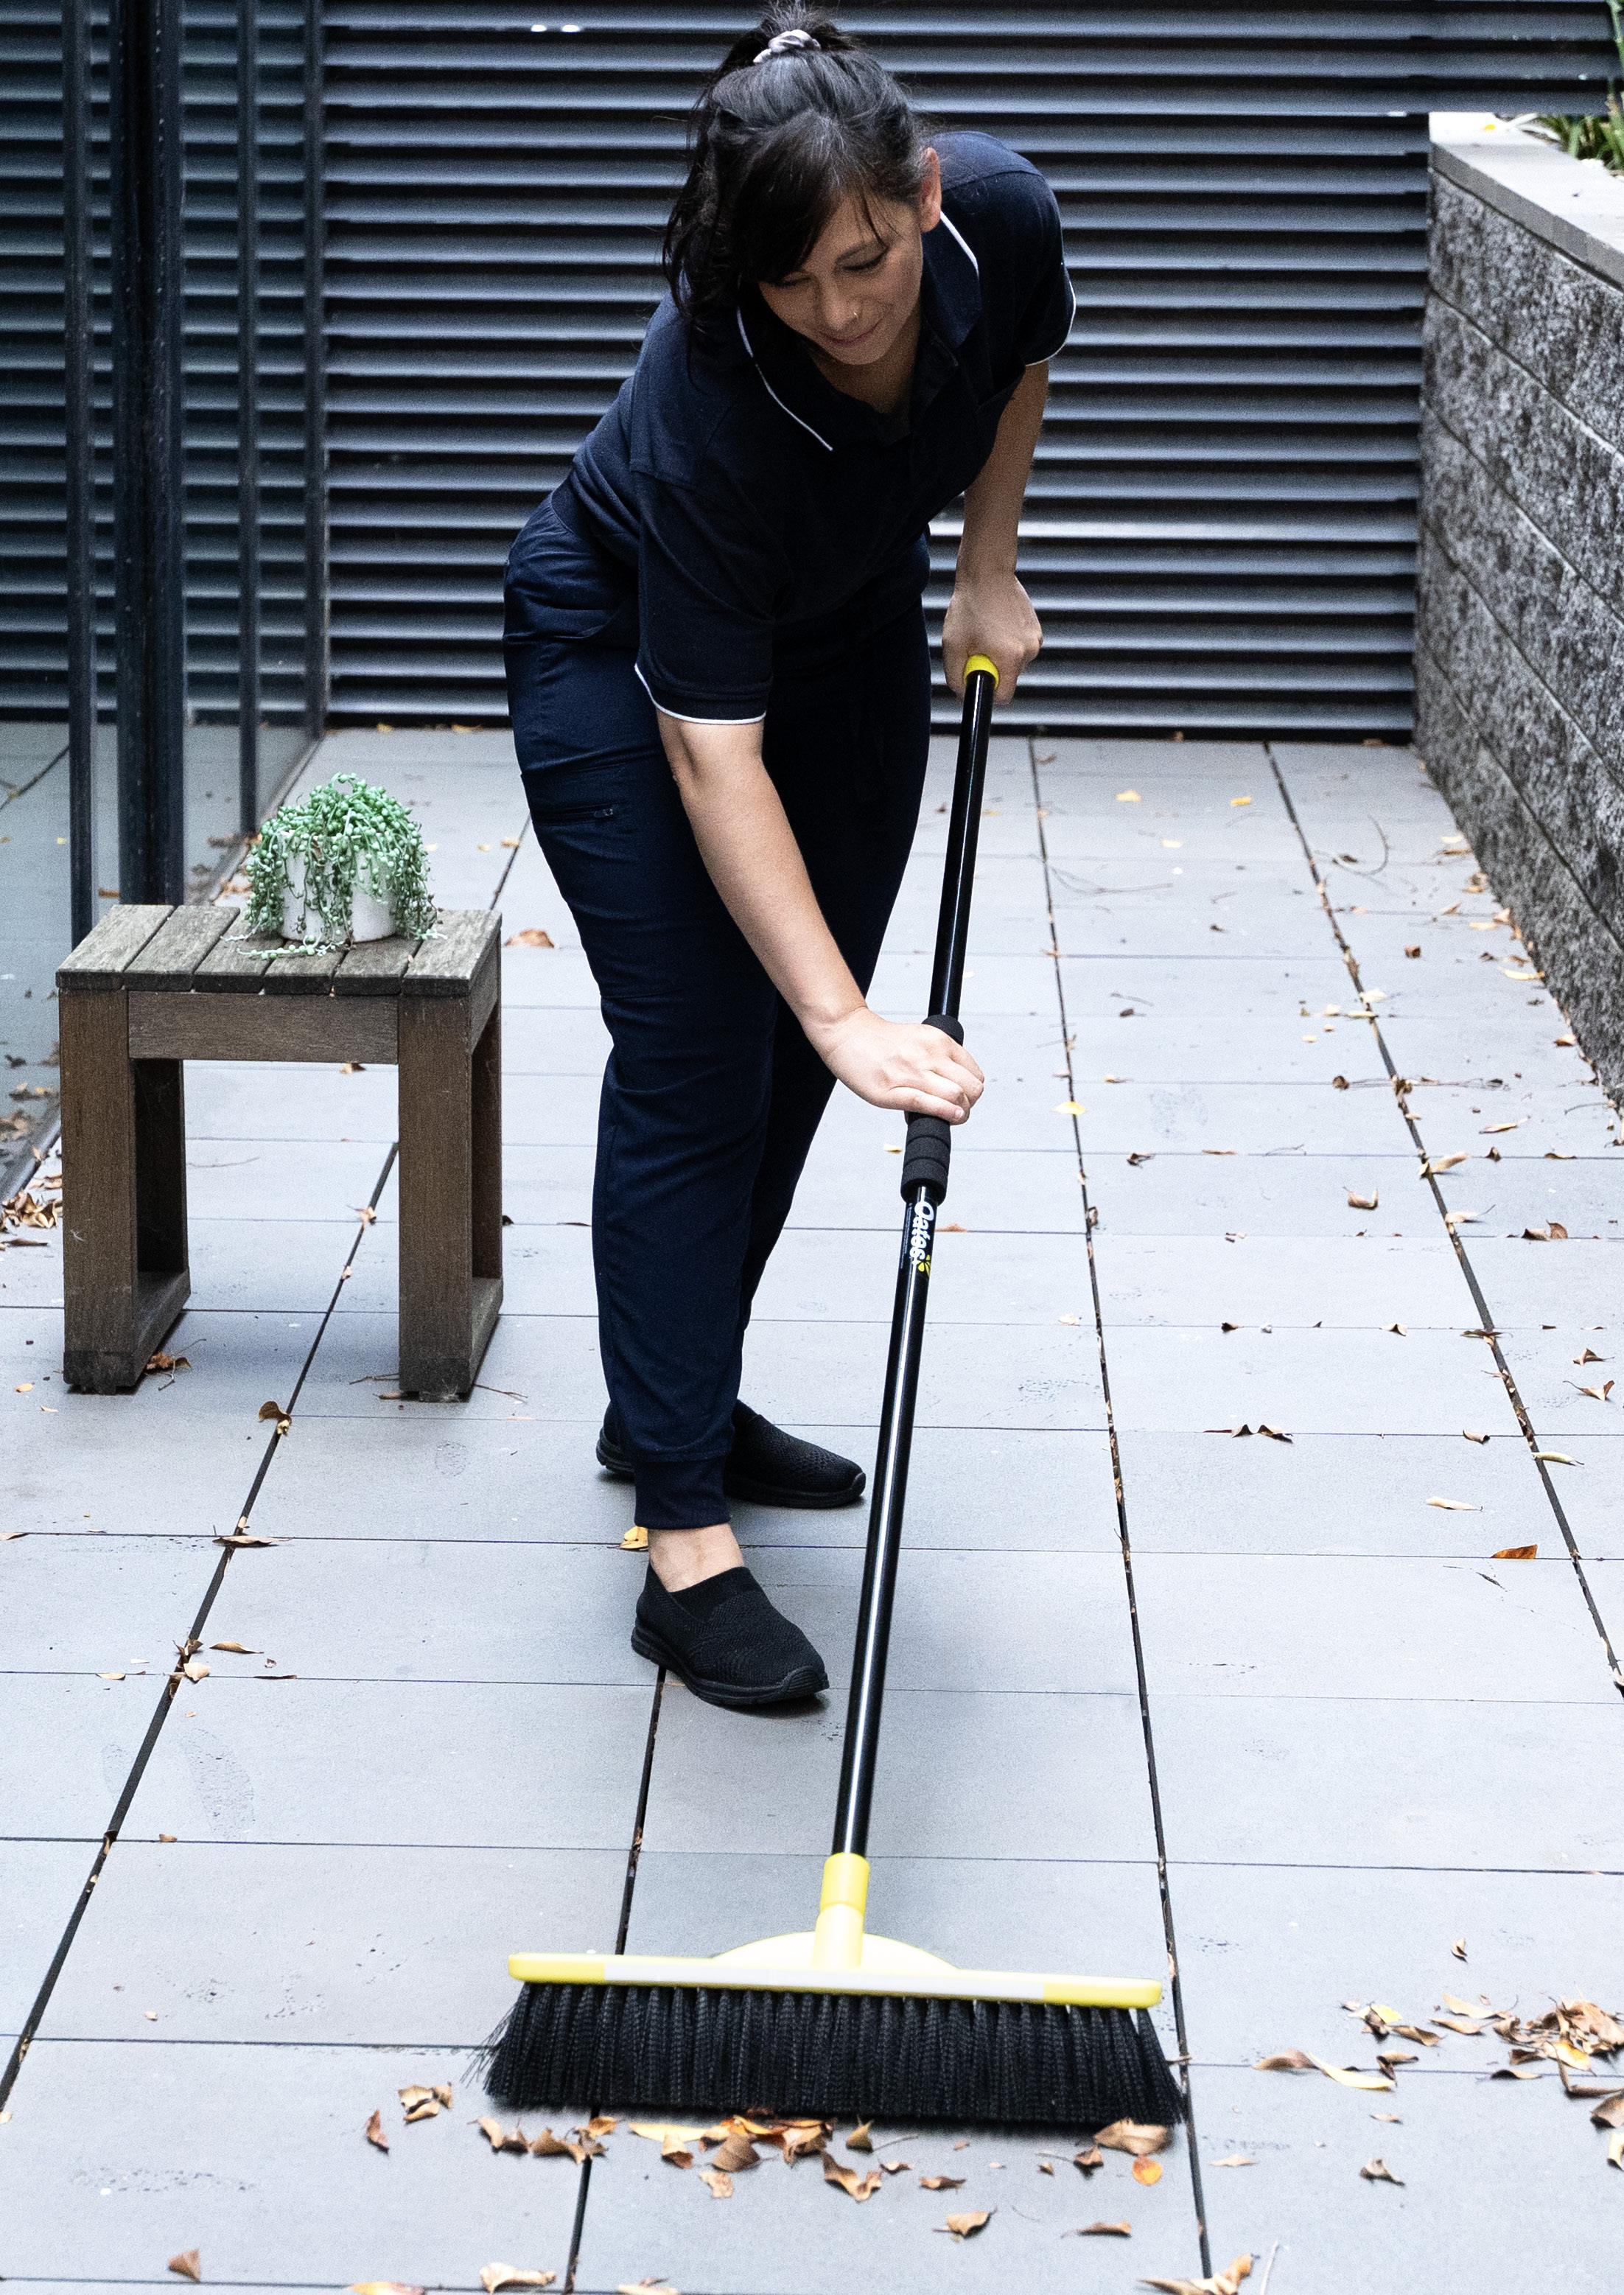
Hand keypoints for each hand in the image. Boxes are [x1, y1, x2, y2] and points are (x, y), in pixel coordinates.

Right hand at [806, 1006, 984, 1123]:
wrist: (848, 1034)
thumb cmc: (882, 1041)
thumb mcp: (921, 1038)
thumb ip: (941, 1057)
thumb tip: (956, 1085)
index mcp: (939, 1041)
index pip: (975, 1074)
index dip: (972, 1091)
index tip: (963, 1098)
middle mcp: (929, 1055)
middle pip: (971, 1088)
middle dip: (969, 1105)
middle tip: (958, 1110)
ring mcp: (911, 1073)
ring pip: (955, 1097)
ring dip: (960, 1114)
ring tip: (950, 1117)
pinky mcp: (891, 1091)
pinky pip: (926, 1104)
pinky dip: (944, 1114)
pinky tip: (949, 1118)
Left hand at [942, 570, 1041, 701]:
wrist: (987, 573)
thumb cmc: (969, 607)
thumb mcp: (952, 646)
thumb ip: (956, 678)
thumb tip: (963, 694)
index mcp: (1011, 658)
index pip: (1003, 697)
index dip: (986, 690)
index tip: (976, 674)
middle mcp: (1030, 651)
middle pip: (1008, 678)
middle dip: (991, 667)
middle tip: (977, 644)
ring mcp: (1036, 639)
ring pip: (1014, 662)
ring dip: (999, 654)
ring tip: (986, 631)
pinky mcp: (1036, 629)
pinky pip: (1019, 648)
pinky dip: (1007, 642)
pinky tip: (997, 624)